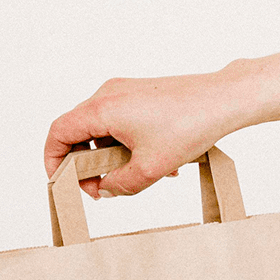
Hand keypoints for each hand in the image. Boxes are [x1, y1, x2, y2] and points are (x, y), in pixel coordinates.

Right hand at [43, 71, 249, 198]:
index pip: (58, 134)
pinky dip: (124, 142)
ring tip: (131, 174)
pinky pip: (118, 120)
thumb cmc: (191, 125)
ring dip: (108, 155)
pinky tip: (150, 159)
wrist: (227, 97)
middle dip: (84, 164)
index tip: (62, 182)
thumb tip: (105, 189)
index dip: (53, 162)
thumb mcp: (149, 168)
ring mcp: (124, 90)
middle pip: (77, 132)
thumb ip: (118, 185)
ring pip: (100, 128)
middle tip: (99, 186)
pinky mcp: (140, 92)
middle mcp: (107, 94)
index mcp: (101, 109)